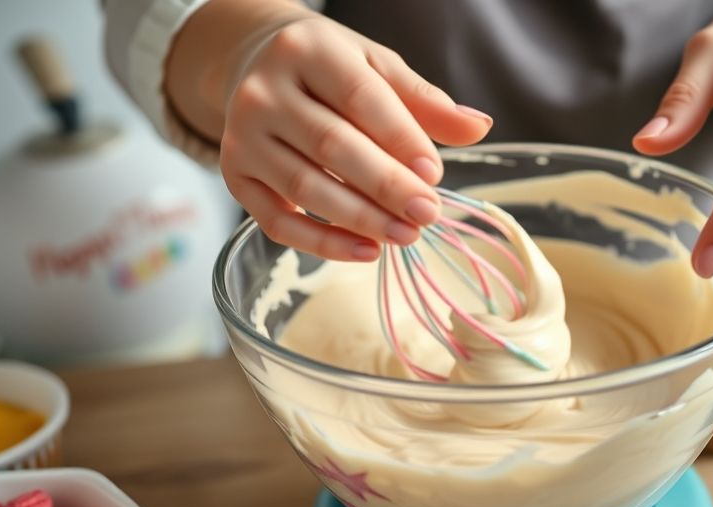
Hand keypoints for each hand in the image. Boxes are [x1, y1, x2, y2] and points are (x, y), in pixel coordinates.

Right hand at [219, 14, 492, 260]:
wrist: (255, 66)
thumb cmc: (329, 70)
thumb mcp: (377, 67)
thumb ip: (425, 101)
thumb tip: (479, 127)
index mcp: (307, 49)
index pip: (359, 97)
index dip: (400, 139)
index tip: (434, 175)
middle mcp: (263, 91)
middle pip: (331, 147)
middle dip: (385, 187)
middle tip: (427, 215)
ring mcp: (242, 136)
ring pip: (304, 188)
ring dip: (360, 220)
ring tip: (405, 236)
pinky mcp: (234, 175)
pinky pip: (277, 221)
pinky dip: (322, 243)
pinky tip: (365, 251)